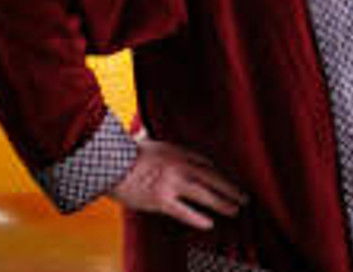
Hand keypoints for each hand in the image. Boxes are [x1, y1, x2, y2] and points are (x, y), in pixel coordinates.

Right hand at [108, 137, 247, 228]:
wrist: (108, 162)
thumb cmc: (122, 152)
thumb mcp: (141, 139)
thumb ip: (147, 135)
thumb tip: (141, 127)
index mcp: (176, 150)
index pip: (205, 163)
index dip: (219, 174)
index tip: (227, 181)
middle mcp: (179, 165)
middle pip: (212, 178)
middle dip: (230, 188)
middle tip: (244, 197)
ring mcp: (171, 183)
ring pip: (205, 194)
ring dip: (222, 203)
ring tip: (235, 210)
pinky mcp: (161, 199)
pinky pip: (185, 211)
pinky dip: (198, 218)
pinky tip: (209, 224)